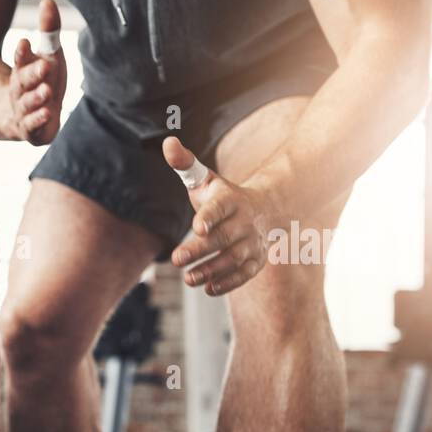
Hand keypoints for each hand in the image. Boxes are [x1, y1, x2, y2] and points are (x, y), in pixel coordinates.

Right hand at [7, 0, 66, 144]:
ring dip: (35, 98)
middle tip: (45, 65)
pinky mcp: (29, 130)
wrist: (21, 117)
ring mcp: (22, 111)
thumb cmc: (39, 81)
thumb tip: (48, 0)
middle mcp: (19, 91)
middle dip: (33, 74)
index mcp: (23, 71)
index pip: (20, 60)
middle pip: (22, 82)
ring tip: (46, 91)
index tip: (26, 42)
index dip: (23, 53)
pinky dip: (37, 121)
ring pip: (26, 104)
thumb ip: (49, 30)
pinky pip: (31, 127)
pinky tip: (47, 114)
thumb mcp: (48, 54)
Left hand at [163, 136, 283, 295]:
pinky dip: (228, 283)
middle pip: (223, 238)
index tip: (197, 227)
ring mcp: (252, 242)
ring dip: (211, 270)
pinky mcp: (256, 261)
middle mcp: (244, 222)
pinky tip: (208, 288)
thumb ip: (185, 163)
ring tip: (188, 278)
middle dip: (200, 250)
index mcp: (230, 200)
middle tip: (176, 259)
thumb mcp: (205, 178)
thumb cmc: (222, 196)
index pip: (219, 207)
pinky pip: (244, 274)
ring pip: (233, 259)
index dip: (209, 216)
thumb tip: (167, 142)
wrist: (264, 210)